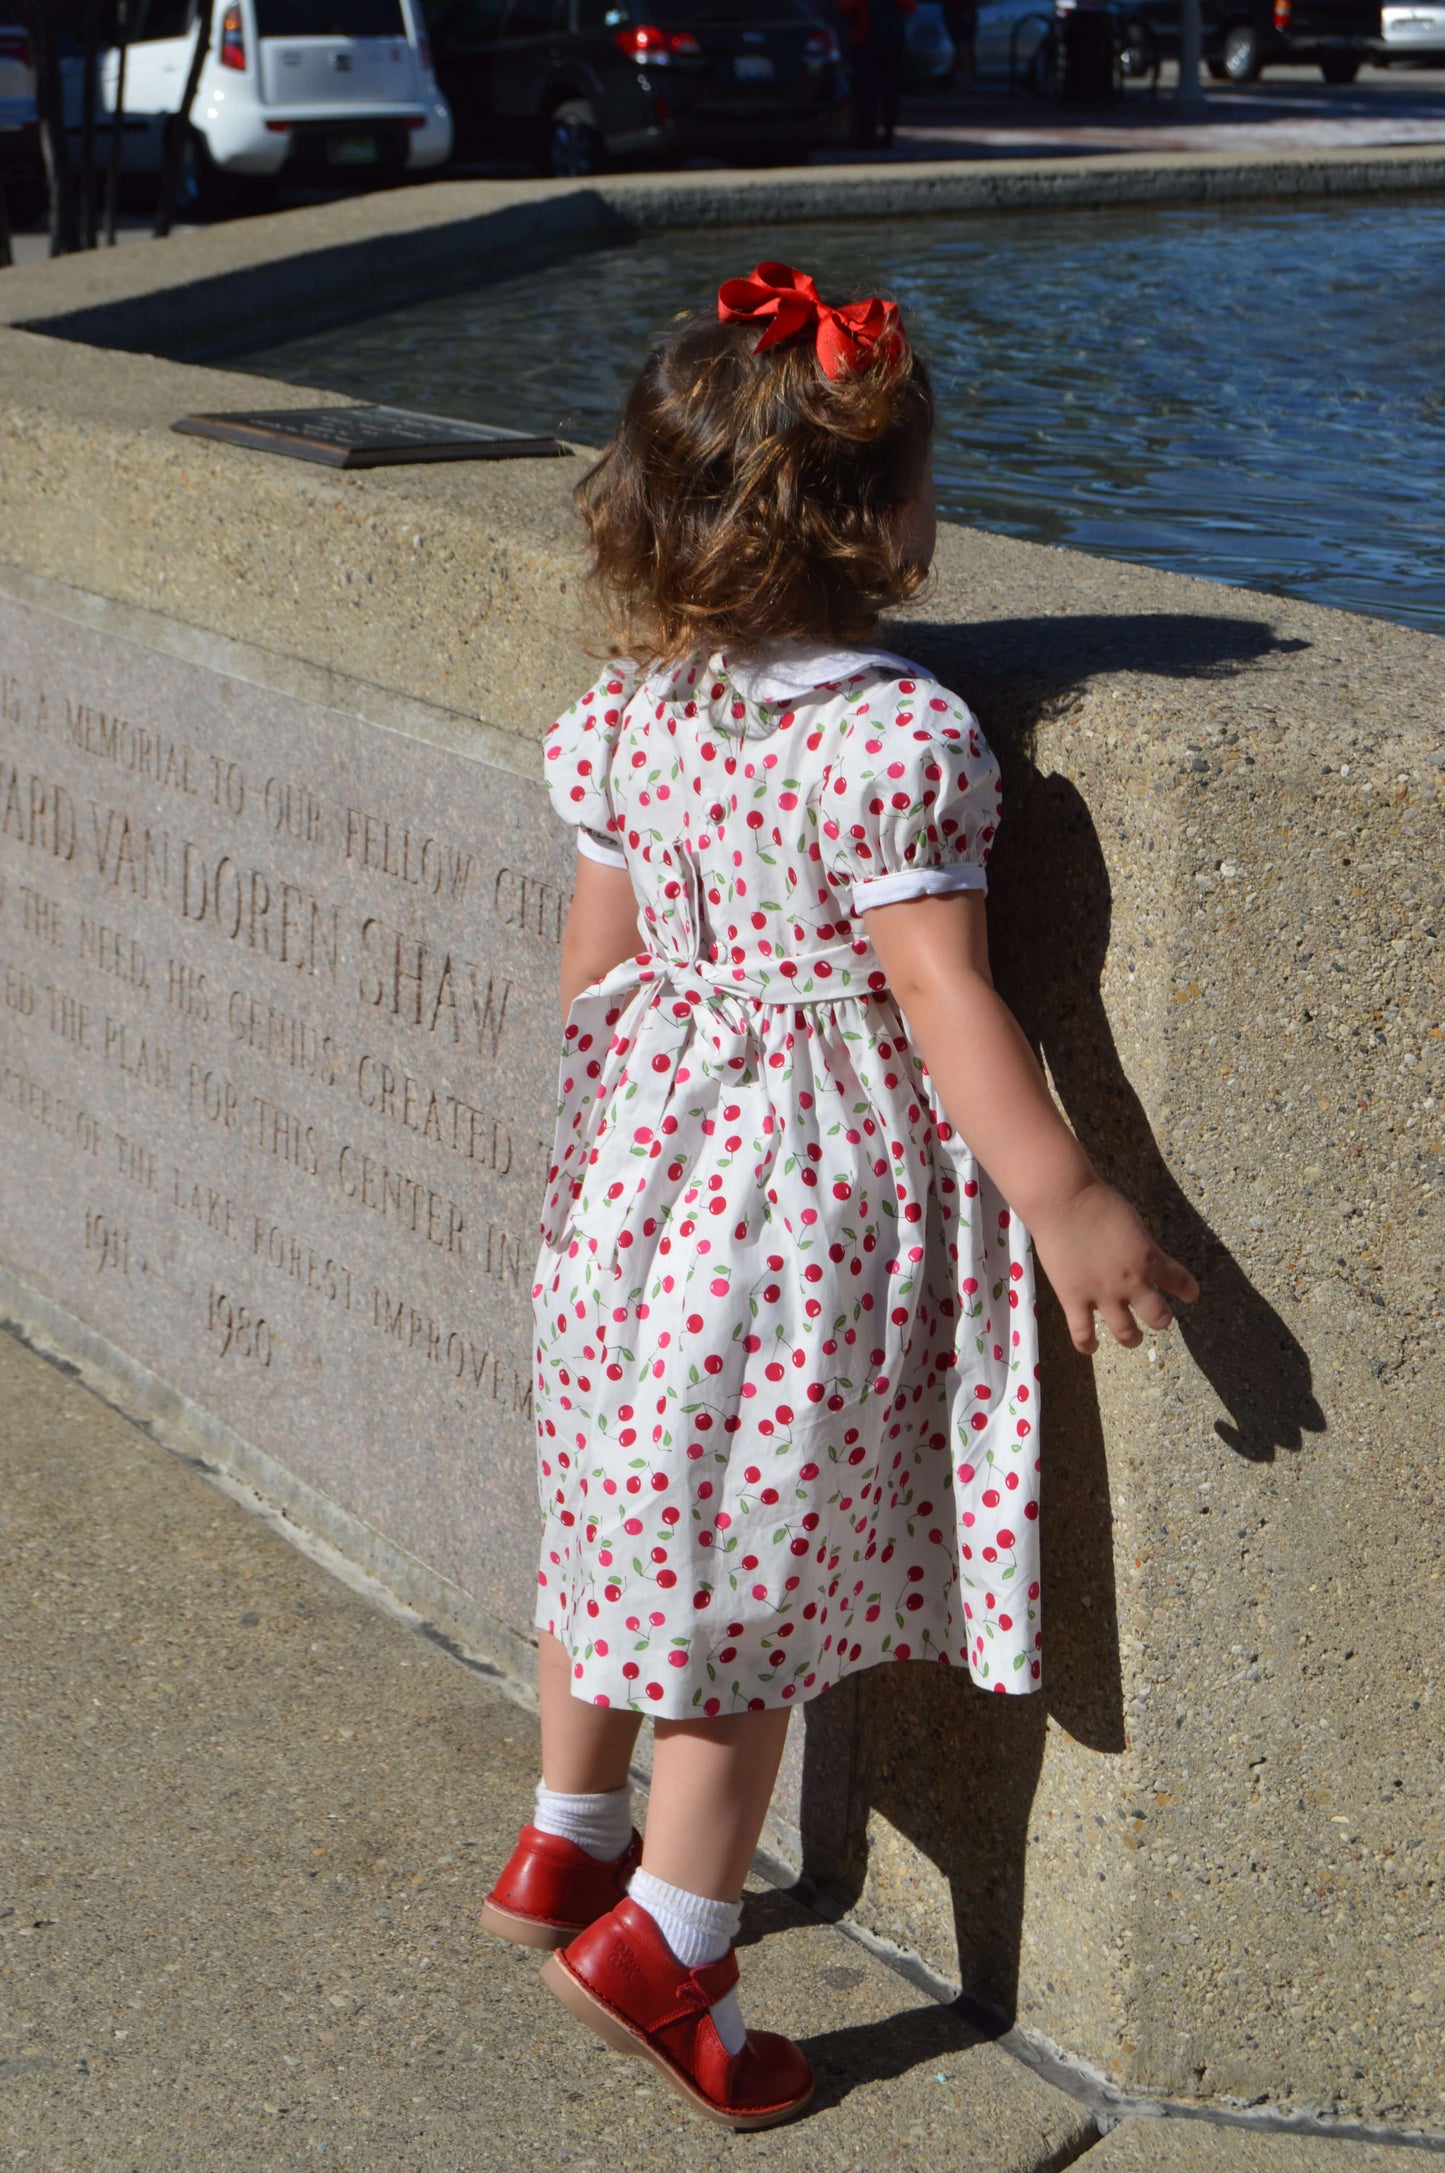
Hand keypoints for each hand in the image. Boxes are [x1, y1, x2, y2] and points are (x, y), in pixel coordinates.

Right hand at [1026, 1178, 1198, 1355]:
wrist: (1063, 1201)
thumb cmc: (1097, 1201)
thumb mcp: (1132, 1221)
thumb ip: (1138, 1245)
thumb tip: (1137, 1256)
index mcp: (1150, 1259)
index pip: (1181, 1282)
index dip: (1188, 1290)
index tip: (1189, 1294)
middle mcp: (1133, 1283)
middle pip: (1158, 1317)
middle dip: (1160, 1319)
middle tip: (1155, 1317)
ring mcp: (1103, 1295)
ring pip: (1126, 1333)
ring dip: (1132, 1337)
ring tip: (1130, 1336)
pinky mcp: (1074, 1300)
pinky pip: (1083, 1334)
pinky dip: (1088, 1345)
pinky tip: (1091, 1346)